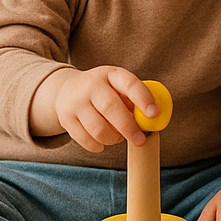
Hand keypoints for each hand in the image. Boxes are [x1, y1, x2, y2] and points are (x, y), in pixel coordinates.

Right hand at [30, 65, 158, 151]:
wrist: (67, 89)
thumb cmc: (103, 91)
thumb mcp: (117, 86)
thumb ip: (133, 99)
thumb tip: (151, 120)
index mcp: (110, 74)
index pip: (129, 83)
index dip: (143, 98)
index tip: (154, 114)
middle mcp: (91, 85)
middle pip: (110, 107)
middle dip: (128, 127)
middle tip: (139, 140)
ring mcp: (76, 102)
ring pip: (98, 128)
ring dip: (113, 139)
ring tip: (118, 138)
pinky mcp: (66, 119)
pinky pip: (85, 140)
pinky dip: (98, 146)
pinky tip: (103, 142)